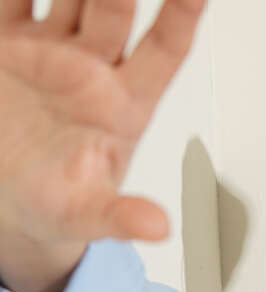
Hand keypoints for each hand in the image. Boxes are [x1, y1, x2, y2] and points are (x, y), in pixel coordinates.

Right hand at [0, 0, 206, 244]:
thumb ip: (120, 217)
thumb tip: (159, 229)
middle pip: (114, 7)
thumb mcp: (86, 217)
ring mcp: (50, 50)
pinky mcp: (8, 42)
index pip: (164, 50)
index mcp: (124, 104)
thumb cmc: (57, 205)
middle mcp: (93, 68)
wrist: (5, 201)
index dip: (182, 15)